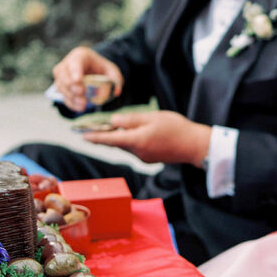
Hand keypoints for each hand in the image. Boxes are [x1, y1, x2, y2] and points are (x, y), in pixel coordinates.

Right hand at [52, 46, 123, 112]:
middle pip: (63, 74)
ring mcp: (62, 76)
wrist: (93, 71)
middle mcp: (67, 64)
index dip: (75, 71)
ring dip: (71, 96)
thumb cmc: (101, 68)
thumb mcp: (112, 70)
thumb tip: (115, 92)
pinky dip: (70, 103)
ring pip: (60, 86)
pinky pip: (62, 96)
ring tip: (84, 104)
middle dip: (72, 85)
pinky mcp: (61, 87)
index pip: (75, 62)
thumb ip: (116, 79)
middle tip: (82, 92)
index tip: (78, 80)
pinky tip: (80, 107)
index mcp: (80, 56)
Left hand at [82, 110, 211, 165]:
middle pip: (116, 143)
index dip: (94, 137)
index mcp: (136, 141)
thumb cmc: (176, 128)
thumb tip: (113, 123)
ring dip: (119, 138)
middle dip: (105, 136)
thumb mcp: (152, 117)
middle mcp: (137, 152)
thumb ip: (131, 120)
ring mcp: (143, 157)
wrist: (194, 145)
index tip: (81, 135)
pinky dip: (131, 141)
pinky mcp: (149, 158)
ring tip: (113, 128)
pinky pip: (135, 148)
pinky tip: (136, 133)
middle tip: (92, 128)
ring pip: (126, 146)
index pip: (109, 140)